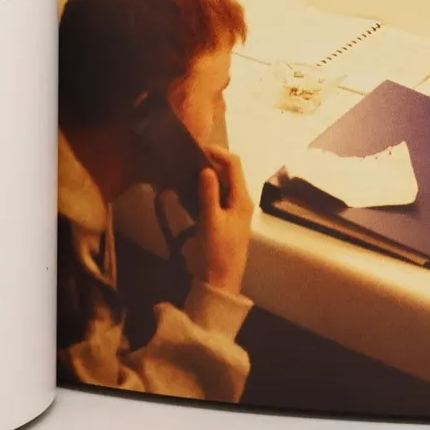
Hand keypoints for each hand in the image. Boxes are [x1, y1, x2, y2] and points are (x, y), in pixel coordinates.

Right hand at [181, 148, 252, 297]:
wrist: (221, 282)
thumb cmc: (217, 252)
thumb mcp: (211, 222)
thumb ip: (209, 194)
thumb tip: (206, 168)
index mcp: (242, 199)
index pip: (234, 164)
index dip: (218, 152)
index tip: (197, 148)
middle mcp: (241, 201)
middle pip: (230, 172)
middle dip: (212, 161)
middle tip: (188, 158)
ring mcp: (234, 210)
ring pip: (223, 183)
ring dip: (208, 175)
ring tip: (187, 170)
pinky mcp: (226, 219)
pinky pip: (218, 196)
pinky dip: (207, 189)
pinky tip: (190, 190)